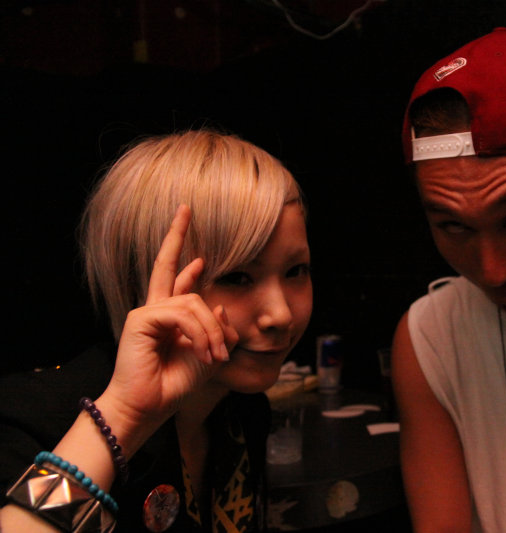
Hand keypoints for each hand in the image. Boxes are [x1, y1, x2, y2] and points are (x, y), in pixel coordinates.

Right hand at [100, 205, 237, 439]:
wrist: (150, 406)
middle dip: (177, 235)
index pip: (178, 281)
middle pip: (166, 264)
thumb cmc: (175, 384)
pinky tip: (202, 352)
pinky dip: (199, 334)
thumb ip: (218, 330)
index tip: (200, 253)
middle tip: (185, 209)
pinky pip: (182, 314)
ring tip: (216, 356)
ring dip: (212, 331)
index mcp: (170, 317)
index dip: (188, 264)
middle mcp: (156, 309)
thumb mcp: (210, 355)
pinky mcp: (141, 319)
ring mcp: (147, 312)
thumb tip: (219, 307)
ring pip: (194, 303)